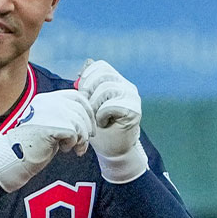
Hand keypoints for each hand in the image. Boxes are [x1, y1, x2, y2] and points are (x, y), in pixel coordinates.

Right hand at [0, 90, 94, 191]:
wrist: (16, 155)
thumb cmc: (31, 143)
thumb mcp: (48, 123)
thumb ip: (62, 116)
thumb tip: (87, 118)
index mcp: (47, 99)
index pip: (76, 96)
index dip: (87, 109)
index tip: (89, 124)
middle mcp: (50, 102)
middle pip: (81, 109)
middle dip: (88, 125)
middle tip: (86, 139)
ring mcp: (52, 113)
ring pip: (80, 123)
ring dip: (81, 138)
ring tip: (75, 148)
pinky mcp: (55, 126)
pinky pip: (75, 134)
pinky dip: (74, 144)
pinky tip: (64, 149)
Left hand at [76, 59, 148, 182]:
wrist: (112, 151)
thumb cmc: (100, 129)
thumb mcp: (89, 105)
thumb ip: (88, 88)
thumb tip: (82, 69)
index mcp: (117, 83)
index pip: (102, 67)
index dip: (88, 76)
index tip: (82, 92)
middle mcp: (127, 87)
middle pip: (103, 75)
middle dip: (89, 90)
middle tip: (87, 107)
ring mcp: (132, 98)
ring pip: (106, 89)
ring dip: (95, 105)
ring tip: (96, 117)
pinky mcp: (134, 110)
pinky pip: (110, 105)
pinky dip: (101, 116)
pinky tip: (103, 123)